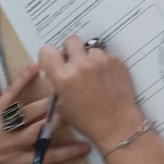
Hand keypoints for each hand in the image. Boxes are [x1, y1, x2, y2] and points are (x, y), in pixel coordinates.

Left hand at [0, 65, 90, 163]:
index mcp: (17, 161)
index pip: (47, 158)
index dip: (68, 153)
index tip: (87, 147)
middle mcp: (12, 143)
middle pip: (41, 131)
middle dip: (61, 121)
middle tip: (80, 109)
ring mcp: (3, 125)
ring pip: (31, 113)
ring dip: (48, 103)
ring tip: (66, 91)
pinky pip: (10, 93)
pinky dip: (22, 80)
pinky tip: (35, 68)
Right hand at [40, 36, 142, 153]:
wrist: (116, 122)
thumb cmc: (85, 119)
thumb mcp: (62, 104)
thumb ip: (56, 84)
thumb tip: (53, 71)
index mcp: (63, 76)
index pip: (47, 50)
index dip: (49, 56)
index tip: (54, 62)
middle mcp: (80, 64)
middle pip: (71, 40)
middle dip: (71, 50)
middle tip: (75, 62)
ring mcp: (100, 60)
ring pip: (90, 49)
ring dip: (90, 59)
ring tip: (95, 75)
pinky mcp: (115, 60)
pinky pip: (105, 56)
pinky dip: (104, 64)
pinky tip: (107, 79)